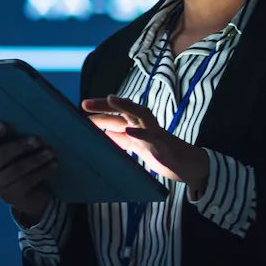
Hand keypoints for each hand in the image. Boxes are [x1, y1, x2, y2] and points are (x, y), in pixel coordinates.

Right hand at [0, 123, 57, 221]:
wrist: (27, 194)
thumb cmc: (19, 163)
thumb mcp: (14, 151)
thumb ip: (14, 138)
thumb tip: (30, 122)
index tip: (7, 125)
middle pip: (2, 154)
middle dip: (22, 146)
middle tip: (39, 139)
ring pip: (17, 169)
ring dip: (36, 159)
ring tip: (51, 151)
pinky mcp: (10, 196)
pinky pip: (28, 181)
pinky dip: (42, 171)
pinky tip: (53, 164)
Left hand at [81, 96, 208, 187]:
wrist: (186, 165)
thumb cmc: (160, 153)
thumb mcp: (137, 146)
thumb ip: (122, 140)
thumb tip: (104, 134)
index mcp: (137, 124)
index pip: (114, 115)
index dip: (97, 113)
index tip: (79, 113)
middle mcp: (145, 124)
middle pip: (124, 108)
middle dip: (105, 105)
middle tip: (84, 104)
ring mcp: (154, 132)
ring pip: (139, 114)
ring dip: (125, 105)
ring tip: (110, 99)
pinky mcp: (162, 144)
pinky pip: (151, 136)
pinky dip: (140, 132)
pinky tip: (129, 130)